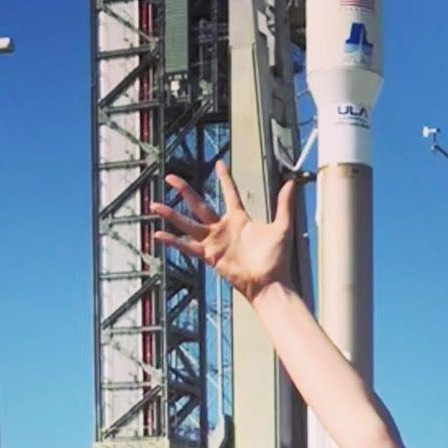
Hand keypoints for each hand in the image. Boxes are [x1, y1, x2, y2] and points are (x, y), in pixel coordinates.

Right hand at [147, 160, 295, 302]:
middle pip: (199, 204)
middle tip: (170, 177)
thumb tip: (292, 182)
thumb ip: (285, 204)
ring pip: (188, 223)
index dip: (225, 178)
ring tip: (154, 205)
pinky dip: (173, 242)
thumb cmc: (277, 260)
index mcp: (239, 219)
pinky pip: (188, 246)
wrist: (270, 283)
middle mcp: (223, 228)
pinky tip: (159, 235)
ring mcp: (215, 242)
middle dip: (184, 190)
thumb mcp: (282, 226)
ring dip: (171, 215)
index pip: (230, 193)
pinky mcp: (210, 256)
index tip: (219, 164)